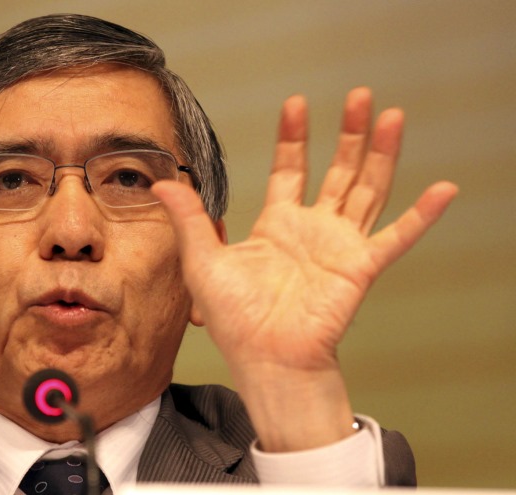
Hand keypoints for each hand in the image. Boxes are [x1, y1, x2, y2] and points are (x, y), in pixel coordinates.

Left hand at [154, 88, 457, 449]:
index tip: (297, 103)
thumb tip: (163, 183)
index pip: (291, 168)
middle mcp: (312, 229)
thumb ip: (189, 219)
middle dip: (349, 134)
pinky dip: (423, 215)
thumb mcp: (203, 260)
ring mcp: (339, 246)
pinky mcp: (359, 267)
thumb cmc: (233, 319)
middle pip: (339, 170)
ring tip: (392, 116)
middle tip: (361, 96)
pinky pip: (397, 237)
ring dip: (382, 154)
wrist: (263, 358)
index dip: (294, 136)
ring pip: (368, 189)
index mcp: (278, 224)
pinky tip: (444, 188)